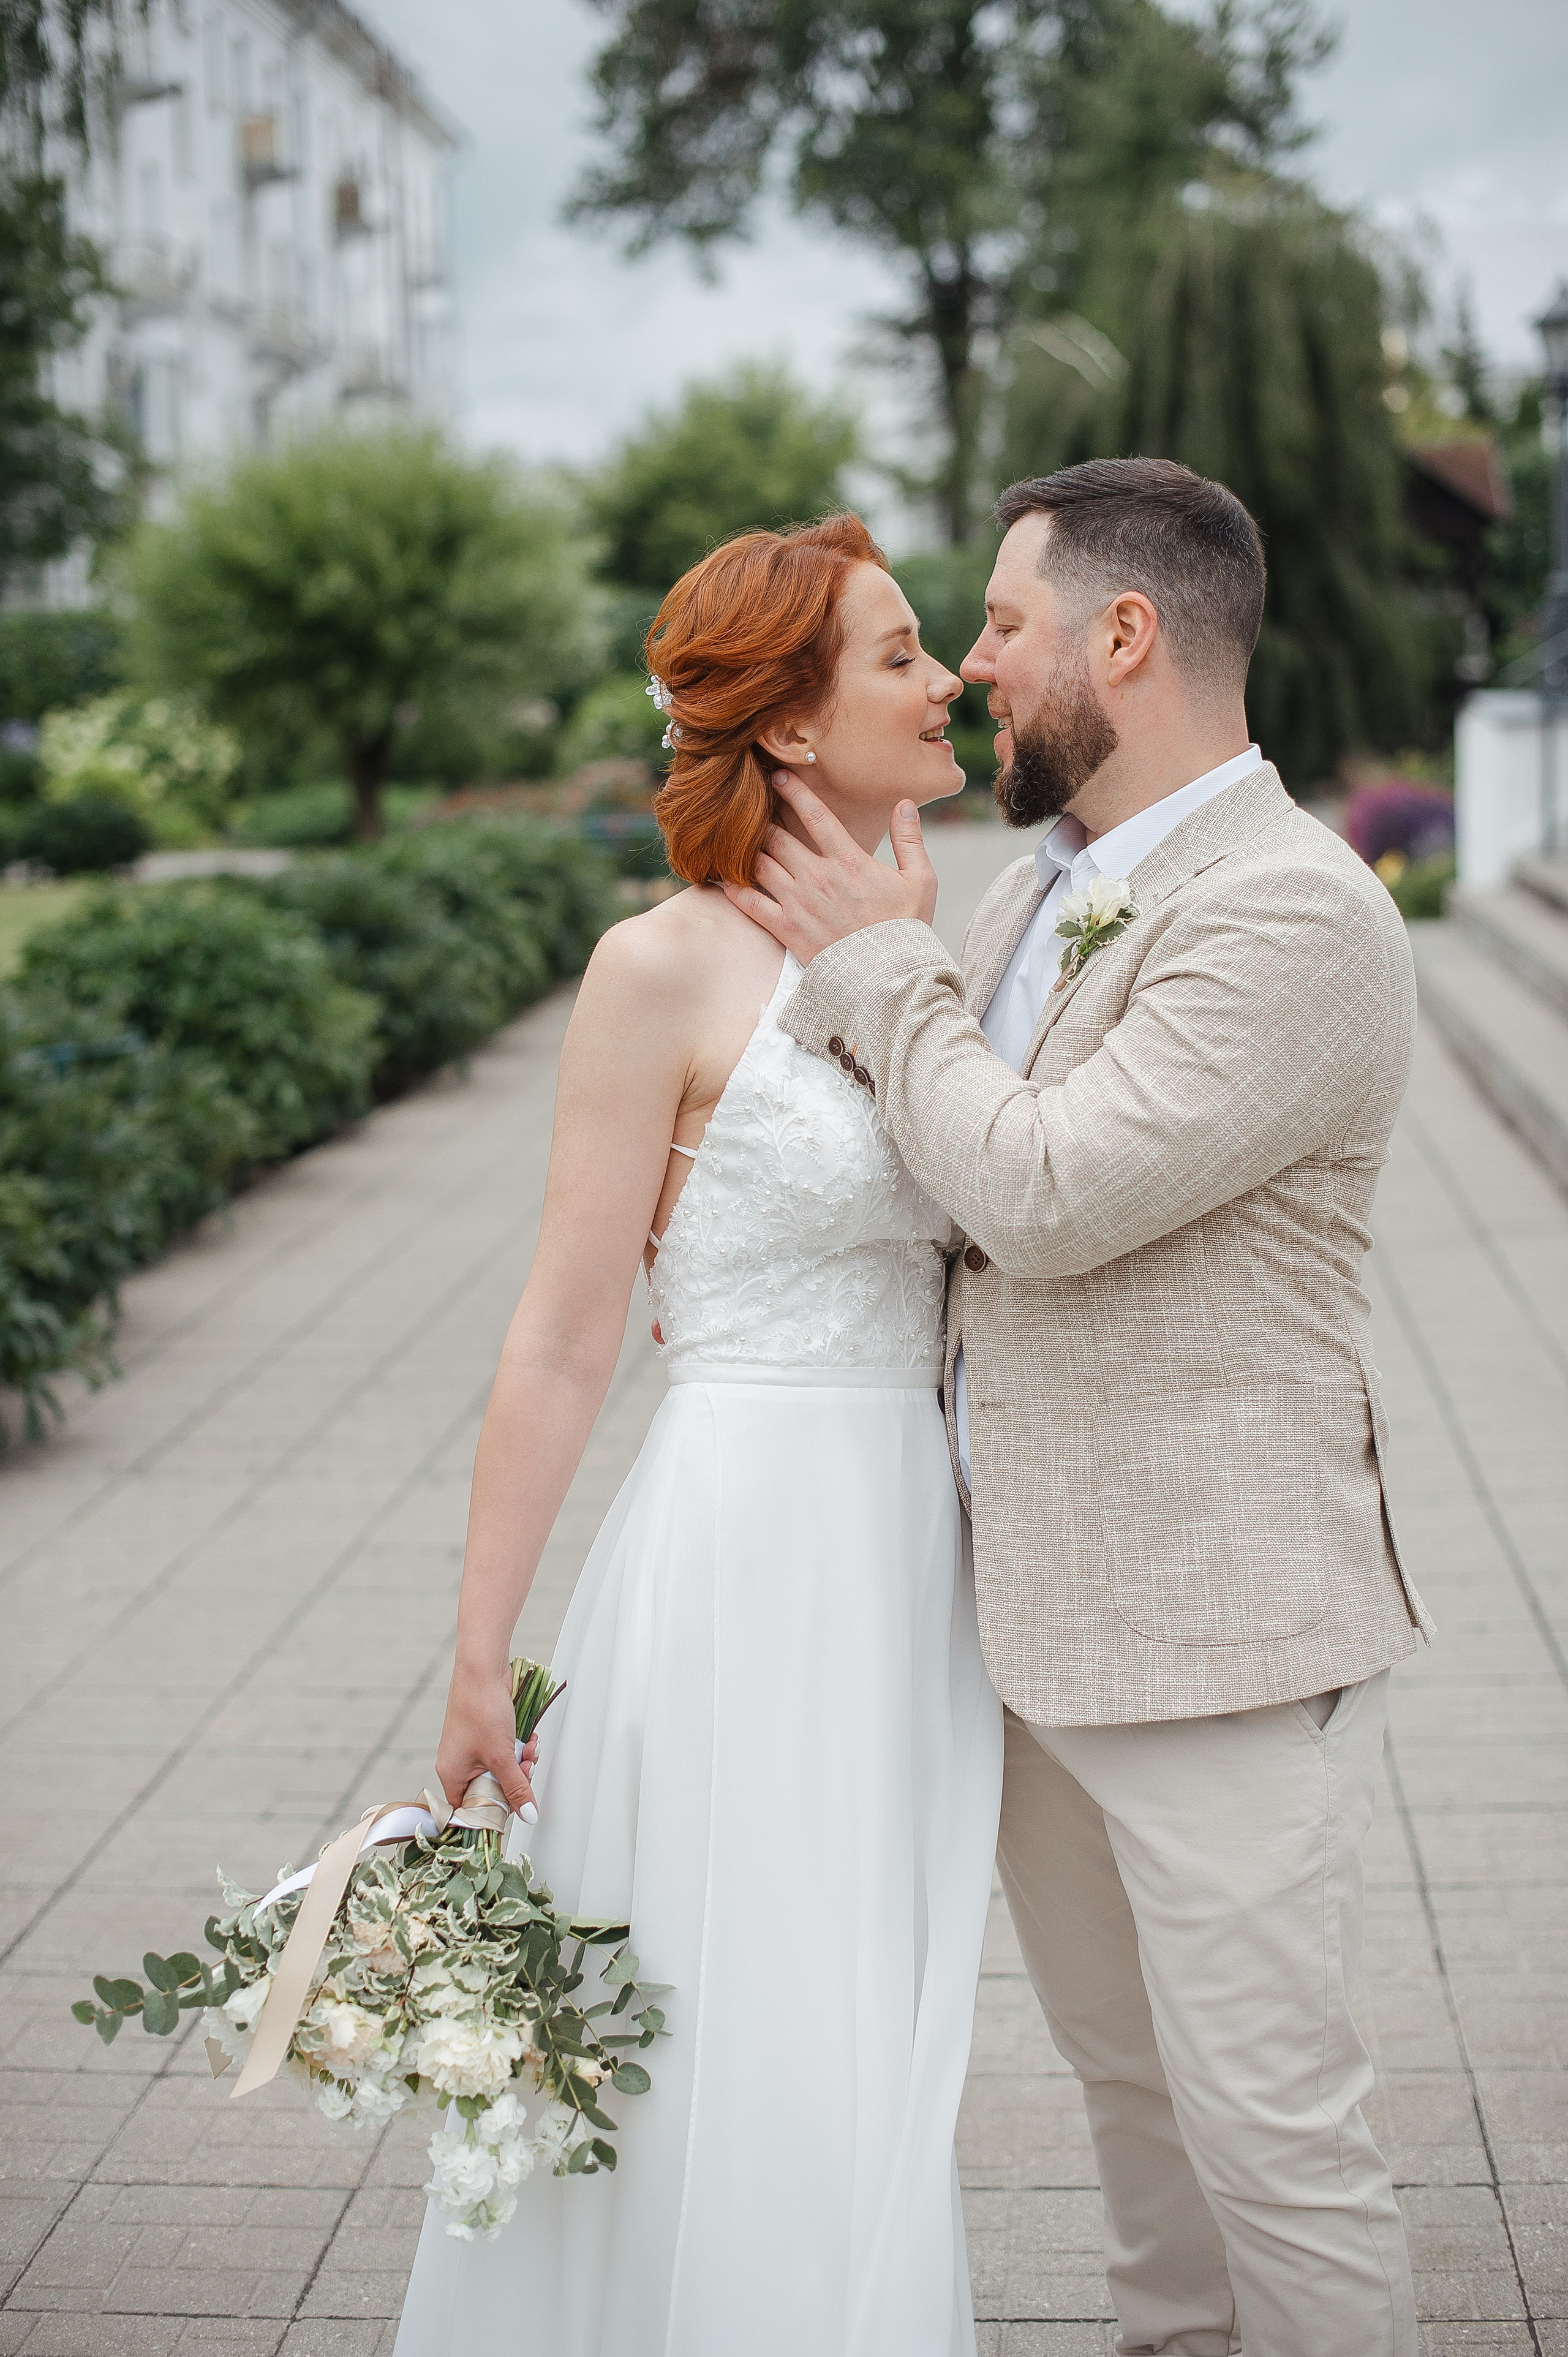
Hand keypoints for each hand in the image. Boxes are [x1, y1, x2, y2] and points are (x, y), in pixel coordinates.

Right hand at [436, 1666, 539, 1819]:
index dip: (494, 1811)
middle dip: (515, 1779)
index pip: (470, 1809)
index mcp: (452, 1774)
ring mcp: (472, 1748)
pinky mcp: (486, 1735)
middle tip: (526, 1768)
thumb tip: (528, 1815)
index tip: (514, 1808)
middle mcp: (459, 1764)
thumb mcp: (501, 1756)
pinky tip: (530, 1738)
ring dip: (521, 1761)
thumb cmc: (481, 1710)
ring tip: (530, 1748)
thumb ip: (516, 1788)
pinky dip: (519, 1747)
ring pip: (503, 1770)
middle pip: (491, 1789)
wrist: (483, 1670)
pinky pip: (505, 1752)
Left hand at [721, 772, 936, 959]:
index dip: (793, 790)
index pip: (814, 814)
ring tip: (734, 837)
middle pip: (776, 835)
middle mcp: (818, 876)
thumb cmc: (907, 929)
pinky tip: (723, 877)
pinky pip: (750, 903)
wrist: (890, 979)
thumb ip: (910, 838)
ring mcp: (799, 903)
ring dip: (745, 848)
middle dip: (760, 817)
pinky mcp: (786, 929)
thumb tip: (904, 802)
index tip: (778, 776)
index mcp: (849, 860)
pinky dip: (733, 888)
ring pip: (759, 863)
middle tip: (748, 807)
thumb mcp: (920, 881)